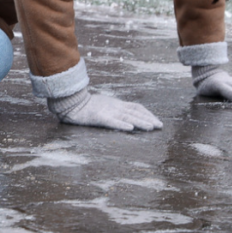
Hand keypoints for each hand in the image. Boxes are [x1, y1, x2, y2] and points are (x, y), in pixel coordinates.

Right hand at [48, 89, 162, 131]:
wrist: (71, 103)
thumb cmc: (86, 106)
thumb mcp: (104, 105)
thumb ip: (114, 109)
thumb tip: (126, 116)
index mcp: (116, 104)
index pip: (136, 107)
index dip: (147, 114)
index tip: (156, 121)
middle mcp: (115, 107)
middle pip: (135, 113)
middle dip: (149, 119)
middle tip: (160, 126)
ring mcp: (107, 112)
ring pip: (127, 117)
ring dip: (140, 122)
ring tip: (151, 128)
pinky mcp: (99, 117)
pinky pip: (112, 121)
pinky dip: (122, 125)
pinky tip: (130, 129)